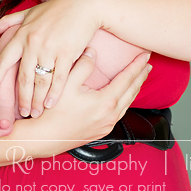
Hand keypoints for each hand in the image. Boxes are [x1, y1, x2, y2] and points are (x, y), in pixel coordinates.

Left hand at [0, 0, 99, 117]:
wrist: (84, 4)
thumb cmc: (57, 8)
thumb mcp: (29, 12)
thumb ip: (8, 22)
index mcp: (21, 34)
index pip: (3, 62)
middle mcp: (32, 43)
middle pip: (23, 79)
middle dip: (21, 99)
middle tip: (21, 113)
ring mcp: (49, 49)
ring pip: (40, 82)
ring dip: (37, 101)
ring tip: (36, 112)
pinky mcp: (66, 53)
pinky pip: (58, 79)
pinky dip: (54, 94)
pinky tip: (51, 104)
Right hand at [34, 47, 151, 146]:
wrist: (43, 138)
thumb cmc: (52, 112)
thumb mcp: (67, 83)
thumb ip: (83, 65)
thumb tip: (93, 52)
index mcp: (105, 102)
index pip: (127, 78)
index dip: (137, 65)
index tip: (144, 55)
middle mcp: (110, 115)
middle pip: (132, 91)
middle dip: (140, 76)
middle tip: (147, 63)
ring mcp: (107, 125)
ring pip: (127, 103)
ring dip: (134, 88)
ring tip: (138, 78)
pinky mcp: (101, 131)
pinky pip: (119, 113)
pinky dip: (125, 100)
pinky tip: (122, 97)